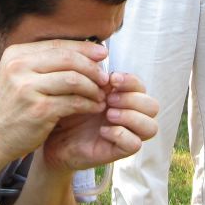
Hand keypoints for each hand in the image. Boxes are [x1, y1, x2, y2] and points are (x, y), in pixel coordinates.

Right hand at [0, 40, 110, 163]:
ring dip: (93, 87)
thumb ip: (45, 62)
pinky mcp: (38, 110)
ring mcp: (27, 88)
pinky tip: (94, 107)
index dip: (84, 47)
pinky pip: (73, 102)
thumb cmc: (12, 105)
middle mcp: (19, 67)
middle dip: (92, 67)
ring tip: (100, 94)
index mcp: (16, 54)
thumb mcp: (20, 75)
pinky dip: (88, 104)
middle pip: (68, 59)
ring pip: (74, 79)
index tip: (103, 53)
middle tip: (105, 77)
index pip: (58, 44)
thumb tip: (85, 49)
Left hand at [41, 72, 158, 171]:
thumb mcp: (80, 87)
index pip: (141, 86)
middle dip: (132, 99)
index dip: (131, 81)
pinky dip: (121, 134)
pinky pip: (135, 144)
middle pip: (152, 106)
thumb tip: (103, 53)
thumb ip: (93, 73)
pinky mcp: (118, 151)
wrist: (52, 136)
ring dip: (131, 116)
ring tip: (108, 114)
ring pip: (151, 126)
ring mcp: (126, 133)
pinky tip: (102, 130)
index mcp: (123, 96)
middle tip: (109, 99)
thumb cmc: (67, 107)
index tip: (112, 79)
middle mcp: (129, 115)